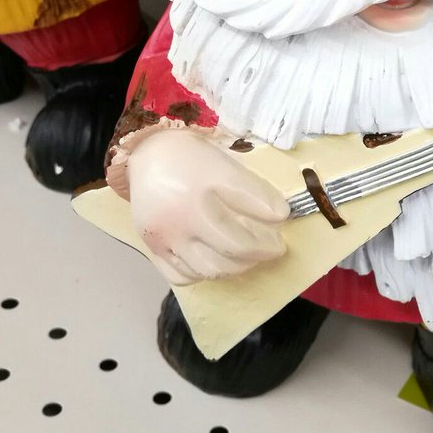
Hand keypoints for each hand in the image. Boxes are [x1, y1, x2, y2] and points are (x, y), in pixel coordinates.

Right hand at [127, 129, 289, 285]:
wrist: (148, 156)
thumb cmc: (191, 158)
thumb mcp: (224, 163)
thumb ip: (253, 190)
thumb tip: (280, 216)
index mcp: (202, 186)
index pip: (249, 205)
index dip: (274, 215)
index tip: (284, 218)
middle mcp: (182, 216)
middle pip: (233, 248)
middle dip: (261, 251)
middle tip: (274, 246)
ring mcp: (164, 237)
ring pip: (209, 269)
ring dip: (237, 266)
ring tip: (249, 256)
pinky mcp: (152, 249)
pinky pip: (183, 276)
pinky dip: (204, 274)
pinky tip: (215, 261)